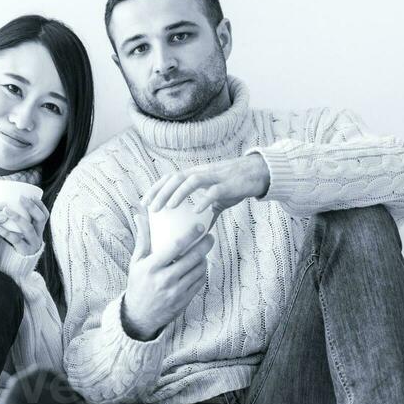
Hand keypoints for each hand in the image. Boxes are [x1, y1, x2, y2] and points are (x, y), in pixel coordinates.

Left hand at [0, 196, 47, 256]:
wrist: (14, 270)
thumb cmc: (13, 247)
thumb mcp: (19, 234)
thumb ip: (15, 222)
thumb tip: (0, 202)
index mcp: (38, 230)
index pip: (45, 215)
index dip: (40, 205)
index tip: (31, 195)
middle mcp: (38, 236)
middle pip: (40, 219)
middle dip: (31, 207)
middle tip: (20, 198)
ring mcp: (32, 244)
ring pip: (28, 228)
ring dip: (17, 217)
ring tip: (6, 210)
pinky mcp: (24, 252)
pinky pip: (16, 240)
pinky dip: (6, 232)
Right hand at [120, 197, 215, 341]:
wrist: (139, 315)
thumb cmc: (138, 284)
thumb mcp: (137, 262)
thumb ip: (142, 239)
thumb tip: (140, 216)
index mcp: (152, 267)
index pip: (176, 247)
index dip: (191, 235)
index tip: (200, 226)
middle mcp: (165, 279)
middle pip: (192, 258)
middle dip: (205, 245)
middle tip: (210, 236)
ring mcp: (176, 291)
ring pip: (199, 270)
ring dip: (204, 258)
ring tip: (204, 251)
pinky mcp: (184, 300)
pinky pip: (199, 282)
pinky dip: (202, 272)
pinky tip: (200, 266)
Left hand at [144, 155, 270, 219]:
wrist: (259, 173)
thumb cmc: (236, 185)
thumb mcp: (218, 198)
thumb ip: (207, 210)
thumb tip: (199, 230)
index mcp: (196, 175)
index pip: (170, 179)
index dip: (155, 189)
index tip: (144, 203)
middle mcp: (202, 173)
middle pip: (176, 178)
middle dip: (162, 192)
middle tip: (151, 208)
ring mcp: (215, 177)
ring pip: (191, 181)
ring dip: (178, 193)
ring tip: (169, 207)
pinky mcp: (228, 184)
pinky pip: (214, 191)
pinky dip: (204, 200)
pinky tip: (197, 211)